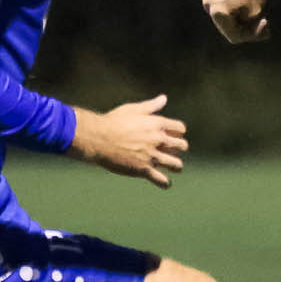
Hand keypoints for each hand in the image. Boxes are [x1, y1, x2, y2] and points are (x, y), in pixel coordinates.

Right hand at [69, 94, 187, 188]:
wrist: (98, 138)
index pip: (180, 128)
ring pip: (176, 164)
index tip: (173, 135)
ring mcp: (152, 156)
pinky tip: (164, 183)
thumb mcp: (133, 109)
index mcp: (157, 124)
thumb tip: (164, 98)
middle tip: (173, 151)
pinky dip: (165, 183)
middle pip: (182, 146)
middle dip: (180, 149)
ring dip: (176, 166)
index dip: (178, 132)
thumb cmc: (113, 122)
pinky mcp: (143, 170)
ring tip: (172, 166)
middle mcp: (158, 140)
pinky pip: (162, 180)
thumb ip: (151, 106)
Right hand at [202, 0, 272, 42]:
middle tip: (264, 20)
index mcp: (216, 12)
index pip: (233, 36)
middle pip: (227, 24)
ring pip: (225, 10)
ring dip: (240, 12)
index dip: (252, 35)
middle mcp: (207, 3)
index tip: (266, 24)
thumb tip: (255, 34)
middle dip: (245, 25)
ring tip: (255, 2)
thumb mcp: (256, 11)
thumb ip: (251, 28)